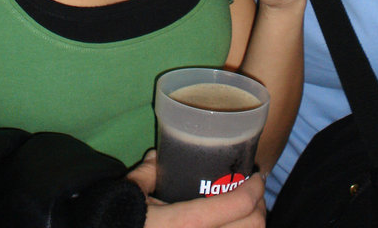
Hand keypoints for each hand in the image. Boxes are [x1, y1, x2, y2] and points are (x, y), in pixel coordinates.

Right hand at [128, 151, 265, 227]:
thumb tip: (158, 156)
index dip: (255, 188)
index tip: (256, 175)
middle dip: (260, 208)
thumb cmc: (117, 218)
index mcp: (186, 224)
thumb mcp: (131, 191)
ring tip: (244, 214)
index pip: (239, 205)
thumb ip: (149, 172)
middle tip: (253, 194)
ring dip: (251, 227)